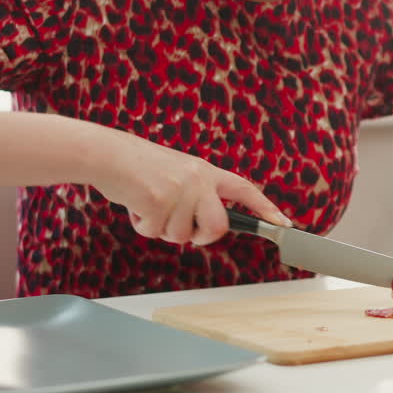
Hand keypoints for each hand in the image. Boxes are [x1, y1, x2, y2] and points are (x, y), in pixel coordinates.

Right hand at [94, 134, 290, 245]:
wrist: (108, 155)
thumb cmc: (138, 167)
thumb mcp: (176, 173)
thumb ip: (195, 195)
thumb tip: (202, 228)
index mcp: (204, 171)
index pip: (243, 189)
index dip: (265, 207)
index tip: (283, 223)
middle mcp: (197, 179)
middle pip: (218, 227)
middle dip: (202, 237)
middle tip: (185, 232)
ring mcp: (179, 190)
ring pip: (181, 236)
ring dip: (162, 229)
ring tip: (148, 205)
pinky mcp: (158, 201)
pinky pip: (155, 233)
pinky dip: (142, 226)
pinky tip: (136, 206)